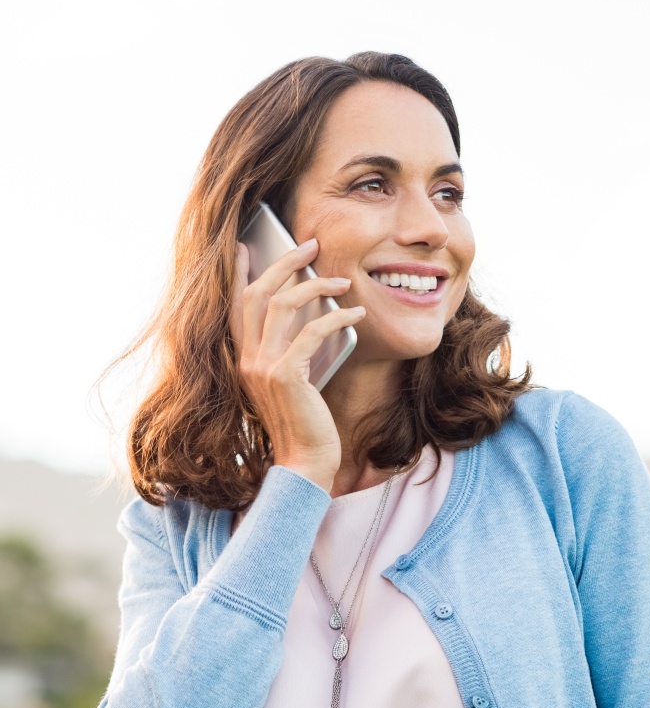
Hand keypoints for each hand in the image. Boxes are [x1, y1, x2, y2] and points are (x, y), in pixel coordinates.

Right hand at [231, 239, 364, 491]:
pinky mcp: (286, 375)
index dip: (242, 273)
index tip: (248, 246)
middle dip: (285, 262)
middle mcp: (246, 358)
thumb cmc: (303, 423)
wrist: (304, 463)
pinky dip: (337, 317)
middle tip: (311, 244)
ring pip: (283, 303)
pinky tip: (356, 313)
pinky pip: (312, 330)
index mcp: (243, 359)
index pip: (235, 306)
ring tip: (343, 280)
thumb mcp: (291, 382)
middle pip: (258, 293)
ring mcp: (262, 366)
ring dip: (316, 284)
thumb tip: (313, 316)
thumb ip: (291, 352)